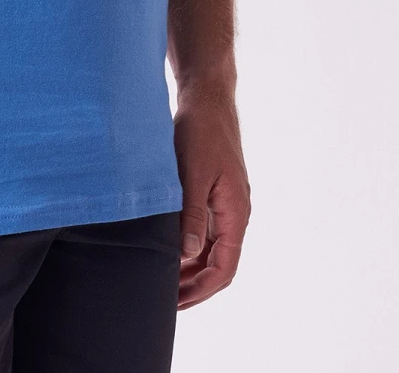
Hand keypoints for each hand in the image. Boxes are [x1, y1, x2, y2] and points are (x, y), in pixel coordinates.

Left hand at [173, 87, 250, 309]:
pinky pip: (205, 230)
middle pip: (219, 263)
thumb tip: (187, 255)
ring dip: (190, 266)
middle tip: (165, 299)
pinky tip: (168, 248)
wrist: (206, 96)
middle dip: (194, 284)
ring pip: (211, 248)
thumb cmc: (201, 131)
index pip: (224, 268)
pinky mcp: (214, 191)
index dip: (201, 289)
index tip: (176, 303)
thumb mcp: (192, 174)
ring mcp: (225, 202)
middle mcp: (235, 212)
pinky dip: (189, 245)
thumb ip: (191, 215)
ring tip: (163, 279)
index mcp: (236, 212)